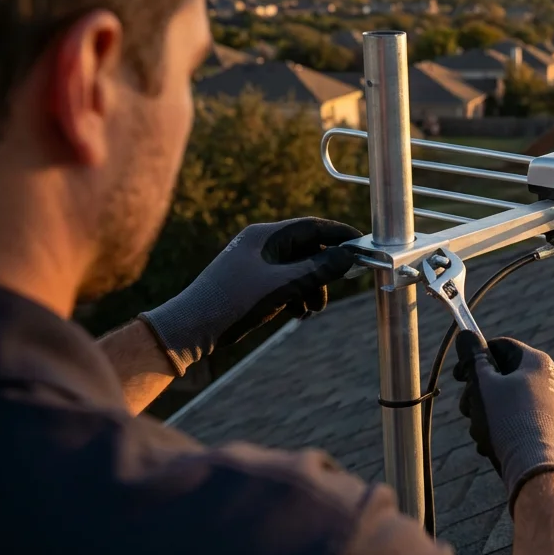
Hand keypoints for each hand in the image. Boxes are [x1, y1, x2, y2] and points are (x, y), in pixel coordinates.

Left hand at [140, 218, 361, 375]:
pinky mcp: (253, 282)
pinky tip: (298, 313)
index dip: (340, 236)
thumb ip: (318, 270)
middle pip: (308, 249)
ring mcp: (256, 263)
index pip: (312, 227)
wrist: (190, 328)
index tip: (363, 247)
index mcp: (265, 236)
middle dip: (325, 270)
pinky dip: (298, 295)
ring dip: (313, 287)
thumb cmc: (232, 302)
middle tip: (340, 286)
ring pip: (299, 269)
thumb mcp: (282, 286)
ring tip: (312, 309)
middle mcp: (262, 245)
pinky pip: (286, 282)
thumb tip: (349, 256)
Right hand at [454, 334, 553, 511]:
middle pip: (505, 377)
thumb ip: (473, 359)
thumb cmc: (509, 422)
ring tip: (483, 435)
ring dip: (489, 416)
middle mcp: (553, 379)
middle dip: (479, 394)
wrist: (538, 469)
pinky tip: (495, 448)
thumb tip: (466, 334)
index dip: (474, 358)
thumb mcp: (484, 386)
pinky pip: (524, 422)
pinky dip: (506, 431)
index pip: (501, 346)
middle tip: (467, 410)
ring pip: (511, 403)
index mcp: (538, 362)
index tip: (458, 376)